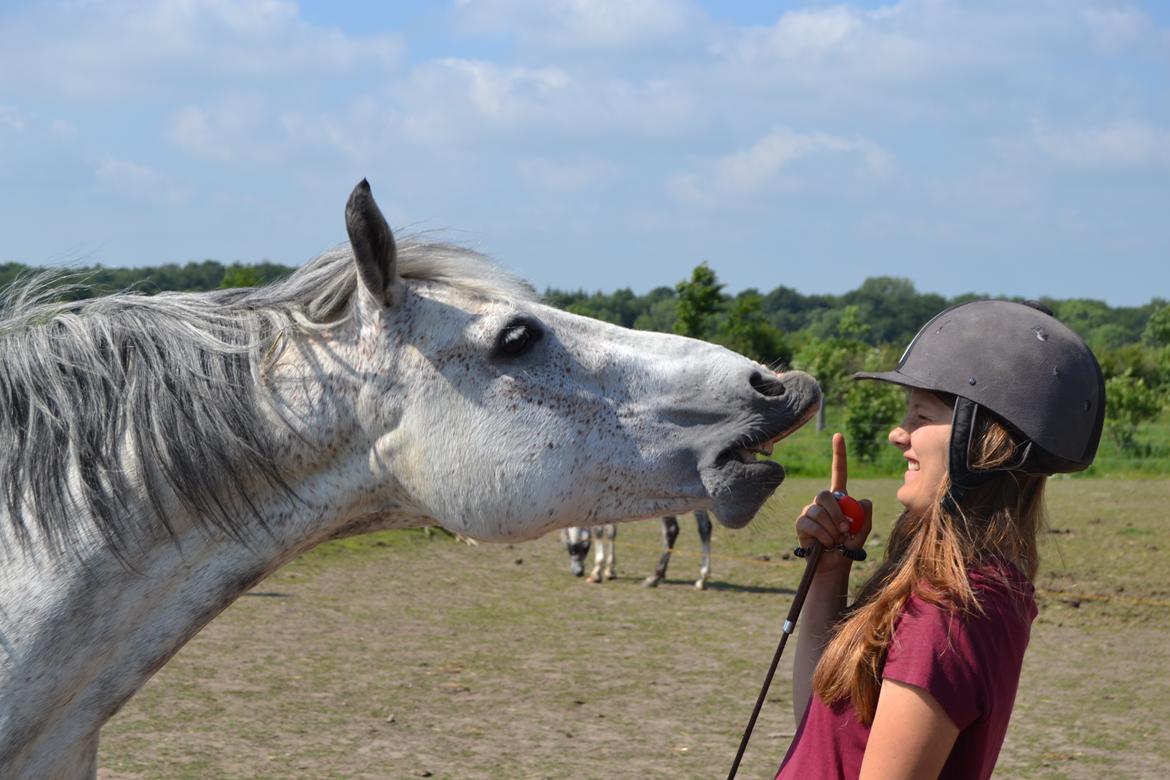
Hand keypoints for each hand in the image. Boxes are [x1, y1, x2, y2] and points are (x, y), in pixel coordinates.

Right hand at [794, 433, 872, 571]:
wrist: (834, 565)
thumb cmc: (849, 547)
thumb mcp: (864, 530)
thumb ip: (866, 514)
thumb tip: (859, 499)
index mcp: (839, 498)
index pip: (838, 471)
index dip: (839, 453)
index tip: (838, 435)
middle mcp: (822, 502)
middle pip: (825, 494)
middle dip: (837, 513)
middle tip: (845, 530)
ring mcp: (810, 511)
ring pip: (818, 510)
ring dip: (832, 528)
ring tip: (836, 540)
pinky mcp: (801, 523)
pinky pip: (810, 523)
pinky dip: (822, 535)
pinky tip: (826, 543)